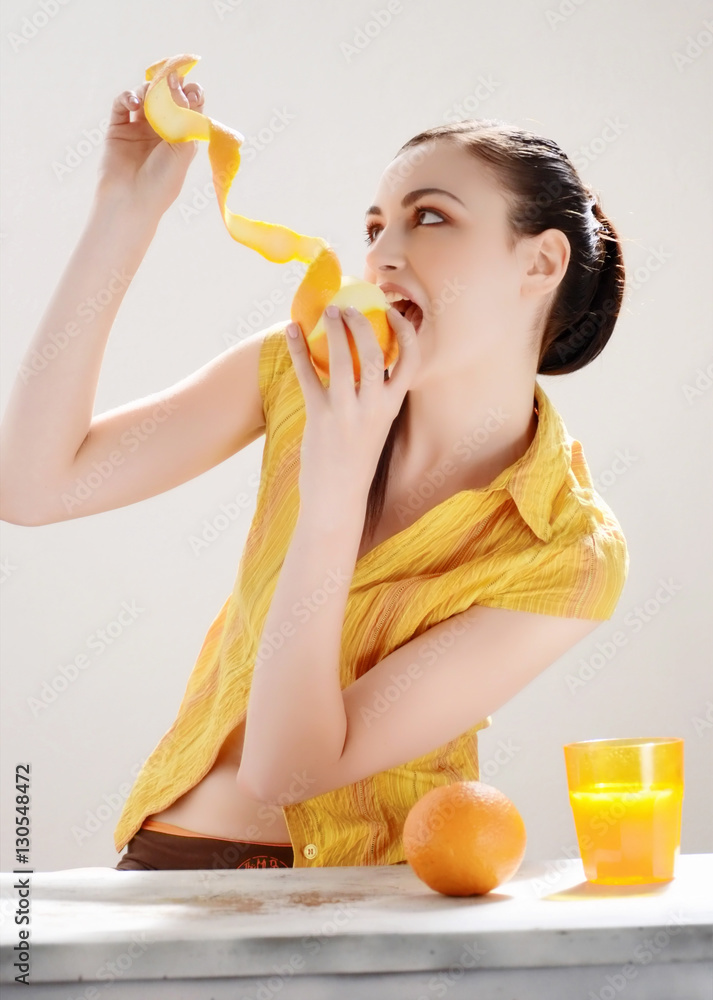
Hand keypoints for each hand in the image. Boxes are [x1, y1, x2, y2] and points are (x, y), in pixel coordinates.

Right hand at [95, 72, 204, 215]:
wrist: (132, 200)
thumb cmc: (162, 181)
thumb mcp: (183, 150)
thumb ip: (185, 117)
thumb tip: (181, 84)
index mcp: (182, 136)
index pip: (190, 106)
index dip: (192, 93)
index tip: (193, 88)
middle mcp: (162, 130)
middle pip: (167, 95)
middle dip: (170, 84)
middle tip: (171, 79)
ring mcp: (139, 127)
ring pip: (145, 95)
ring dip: (149, 90)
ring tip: (151, 95)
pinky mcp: (119, 127)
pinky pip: (122, 103)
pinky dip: (128, 96)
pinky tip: (135, 102)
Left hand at [286, 304, 421, 506]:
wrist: (338, 497)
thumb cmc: (356, 459)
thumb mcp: (376, 426)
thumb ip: (375, 396)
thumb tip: (365, 359)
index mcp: (392, 407)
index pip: (411, 361)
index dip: (406, 332)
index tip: (393, 313)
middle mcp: (373, 407)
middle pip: (375, 351)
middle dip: (361, 322)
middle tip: (346, 308)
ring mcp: (346, 412)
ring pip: (343, 358)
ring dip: (333, 328)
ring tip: (325, 312)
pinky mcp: (319, 417)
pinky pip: (308, 375)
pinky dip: (298, 349)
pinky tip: (291, 331)